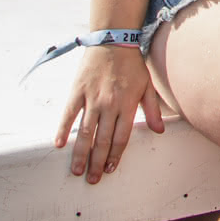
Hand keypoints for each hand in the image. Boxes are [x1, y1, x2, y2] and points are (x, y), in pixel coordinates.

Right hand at [55, 43, 165, 183]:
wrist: (114, 40)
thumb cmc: (132, 65)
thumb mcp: (147, 86)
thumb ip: (152, 110)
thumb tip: (159, 131)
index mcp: (127, 105)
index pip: (121, 138)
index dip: (115, 156)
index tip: (111, 170)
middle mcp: (109, 104)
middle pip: (102, 140)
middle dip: (98, 162)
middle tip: (92, 180)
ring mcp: (92, 98)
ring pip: (85, 132)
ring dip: (80, 154)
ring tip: (77, 170)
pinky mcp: (77, 91)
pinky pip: (69, 114)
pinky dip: (64, 130)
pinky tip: (60, 145)